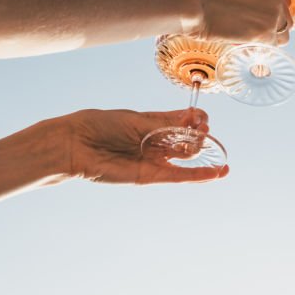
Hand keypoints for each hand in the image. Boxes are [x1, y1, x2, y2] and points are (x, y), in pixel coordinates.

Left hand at [55, 108, 228, 184]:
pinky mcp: (149, 176)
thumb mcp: (138, 121)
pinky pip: (178, 176)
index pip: (183, 121)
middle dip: (199, 134)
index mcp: (152, 123)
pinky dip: (198, 175)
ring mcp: (154, 159)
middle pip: (187, 139)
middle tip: (202, 129)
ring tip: (208, 143)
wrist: (77, 144)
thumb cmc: (102, 125)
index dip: (196, 119)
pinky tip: (217, 172)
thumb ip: (166, 125)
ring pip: (186, 157)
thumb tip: (194, 122)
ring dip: (201, 150)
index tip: (201, 118)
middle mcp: (155, 141)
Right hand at [185, 0, 292, 44]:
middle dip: (271, 27)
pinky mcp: (267, 31)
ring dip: (268, 39)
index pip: (279, 1)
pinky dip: (260, 48)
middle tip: (250, 33)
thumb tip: (247, 12)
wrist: (190, 2)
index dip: (267, 13)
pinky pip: (272, 46)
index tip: (255, 20)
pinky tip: (242, 44)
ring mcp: (274, 11)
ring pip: (283, 34)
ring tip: (246, 39)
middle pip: (286, 17)